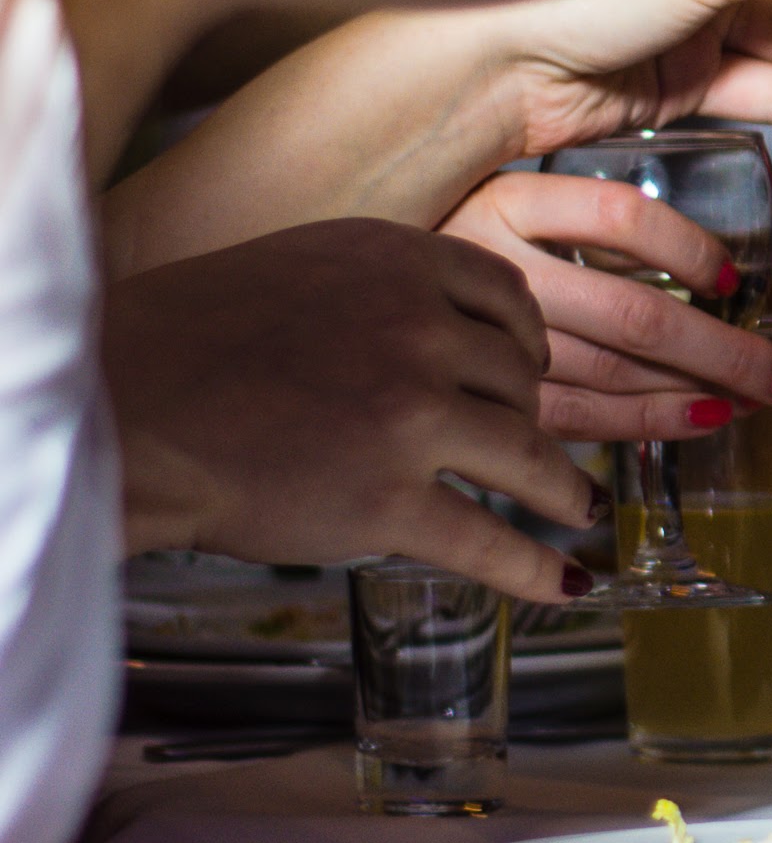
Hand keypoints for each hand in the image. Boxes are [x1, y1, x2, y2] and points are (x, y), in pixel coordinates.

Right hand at [105, 222, 602, 603]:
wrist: (122, 405)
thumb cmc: (188, 342)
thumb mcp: (301, 269)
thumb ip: (381, 290)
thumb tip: (442, 324)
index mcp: (400, 265)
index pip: (509, 298)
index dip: (530, 342)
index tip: (537, 370)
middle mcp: (419, 332)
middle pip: (520, 380)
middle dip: (533, 418)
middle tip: (543, 447)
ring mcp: (411, 416)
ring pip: (528, 457)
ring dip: (564, 490)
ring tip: (578, 507)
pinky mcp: (388, 498)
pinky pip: (490, 540)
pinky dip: (537, 565)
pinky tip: (566, 577)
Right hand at [440, 172, 771, 436]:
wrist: (300, 329)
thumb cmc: (414, 264)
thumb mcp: (485, 208)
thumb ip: (562, 227)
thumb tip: (696, 274)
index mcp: (501, 201)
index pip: (619, 217)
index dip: (689, 250)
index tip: (732, 282)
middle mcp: (486, 266)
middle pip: (632, 311)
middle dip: (722, 352)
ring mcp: (471, 340)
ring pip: (606, 371)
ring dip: (688, 395)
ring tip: (748, 406)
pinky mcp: (462, 397)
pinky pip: (569, 416)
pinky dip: (637, 425)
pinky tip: (688, 427)